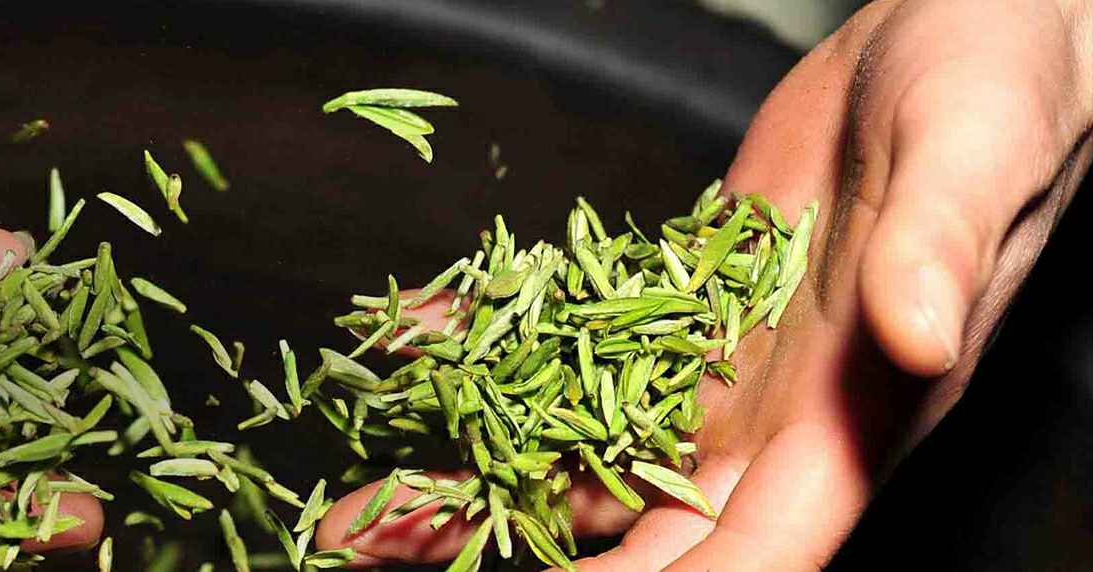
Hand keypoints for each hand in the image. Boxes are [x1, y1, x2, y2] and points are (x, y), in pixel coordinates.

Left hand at [314, 0, 1091, 567]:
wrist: (971, 26)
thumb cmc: (1002, 83)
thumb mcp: (974, 152)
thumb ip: (941, 249)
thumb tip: (915, 339)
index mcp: (855, 419)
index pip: (749, 555)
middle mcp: (779, 418)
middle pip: (639, 532)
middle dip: (519, 551)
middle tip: (384, 554)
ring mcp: (725, 367)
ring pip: (587, 453)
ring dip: (478, 477)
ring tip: (363, 506)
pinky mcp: (685, 304)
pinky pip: (576, 350)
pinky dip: (492, 352)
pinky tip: (413, 347)